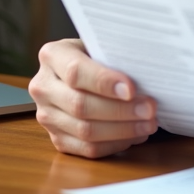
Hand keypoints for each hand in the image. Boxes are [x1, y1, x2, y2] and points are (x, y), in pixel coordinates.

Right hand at [29, 38, 157, 157]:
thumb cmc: (99, 54)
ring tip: (149, 124)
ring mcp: (46, 115)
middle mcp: (43, 86)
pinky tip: (135, 135)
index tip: (132, 90)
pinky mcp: (56, 138)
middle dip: (121, 110)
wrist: (81, 69)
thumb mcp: (102, 44)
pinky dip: (115, 144)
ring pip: (85, 131)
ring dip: (122, 130)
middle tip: (150, 109)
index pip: (75, 72)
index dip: (104, 82)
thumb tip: (146, 74)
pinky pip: (86, 148)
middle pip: (81, 105)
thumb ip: (115, 56)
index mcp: (52, 55)